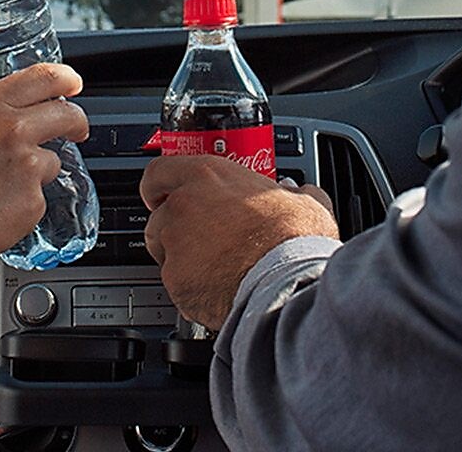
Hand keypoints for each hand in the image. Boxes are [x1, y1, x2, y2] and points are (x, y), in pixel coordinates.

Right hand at [0, 62, 88, 283]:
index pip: (43, 77)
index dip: (64, 78)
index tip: (72, 83)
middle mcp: (12, 129)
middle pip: (67, 113)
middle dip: (75, 122)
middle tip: (75, 130)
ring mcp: (28, 165)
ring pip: (52, 160)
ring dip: (37, 172)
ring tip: (1, 190)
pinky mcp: (34, 201)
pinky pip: (39, 197)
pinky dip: (24, 204)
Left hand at [141, 155, 338, 329]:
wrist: (287, 283)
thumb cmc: (293, 239)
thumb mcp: (302, 201)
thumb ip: (291, 192)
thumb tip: (297, 192)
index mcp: (206, 176)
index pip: (160, 171)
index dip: (160, 186)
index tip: (164, 195)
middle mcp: (182, 206)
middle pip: (158, 216)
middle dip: (174, 229)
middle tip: (201, 239)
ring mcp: (175, 244)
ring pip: (163, 252)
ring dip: (180, 259)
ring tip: (212, 269)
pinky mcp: (175, 280)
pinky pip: (175, 284)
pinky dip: (190, 288)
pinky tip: (216, 290)